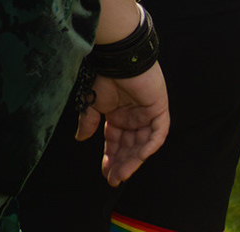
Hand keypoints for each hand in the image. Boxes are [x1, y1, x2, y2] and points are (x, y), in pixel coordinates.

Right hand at [77, 63, 169, 185]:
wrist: (119, 59)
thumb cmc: (105, 76)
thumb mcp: (93, 103)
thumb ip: (89, 122)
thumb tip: (80, 138)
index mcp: (118, 116)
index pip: (116, 142)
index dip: (111, 157)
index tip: (105, 173)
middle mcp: (134, 118)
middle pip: (129, 147)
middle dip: (122, 163)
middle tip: (113, 179)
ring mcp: (148, 115)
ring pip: (142, 144)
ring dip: (133, 160)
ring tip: (121, 174)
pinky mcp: (160, 111)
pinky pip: (158, 134)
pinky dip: (150, 146)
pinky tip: (139, 157)